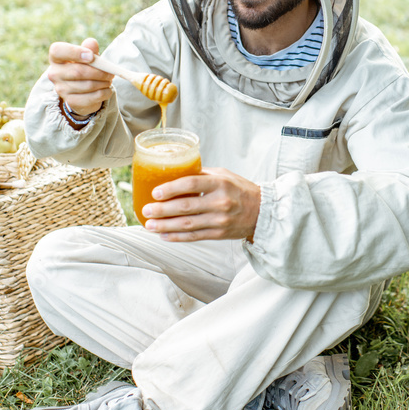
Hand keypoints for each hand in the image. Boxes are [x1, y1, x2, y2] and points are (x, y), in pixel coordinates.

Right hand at [47, 38, 113, 116]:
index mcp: (56, 58)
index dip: (75, 52)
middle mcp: (55, 74)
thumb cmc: (85, 67)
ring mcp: (61, 89)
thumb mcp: (88, 56)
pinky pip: (93, 97)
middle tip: (111, 72)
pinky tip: (107, 89)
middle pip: (78, 71)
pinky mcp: (71, 101)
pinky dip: (104, 92)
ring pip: (88, 85)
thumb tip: (91, 43)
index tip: (91, 56)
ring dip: (104, 82)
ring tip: (108, 80)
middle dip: (99, 72)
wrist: (82, 91)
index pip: (58, 51)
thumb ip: (90, 48)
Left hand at [142, 167, 260, 242]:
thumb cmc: (240, 189)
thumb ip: (201, 175)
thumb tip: (175, 172)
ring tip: (149, 225)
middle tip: (146, 210)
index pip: (191, 184)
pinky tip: (164, 236)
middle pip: (185, 207)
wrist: (262, 211)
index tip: (155, 192)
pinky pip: (194, 237)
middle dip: (162, 210)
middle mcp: (220, 202)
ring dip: (165, 226)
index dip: (171, 189)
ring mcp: (219, 220)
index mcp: (220, 183)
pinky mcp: (219, 234)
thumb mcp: (224, 175)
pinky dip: (177, 237)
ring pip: (187, 225)